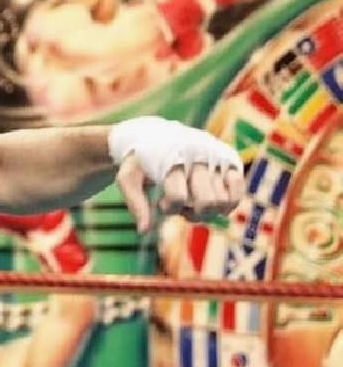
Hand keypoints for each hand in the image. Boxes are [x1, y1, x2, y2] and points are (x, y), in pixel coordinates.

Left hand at [109, 117, 244, 232]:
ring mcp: (215, 156)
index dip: (171, 208)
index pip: (179, 197)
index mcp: (172, 159)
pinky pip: (239, 187)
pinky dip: (229, 202)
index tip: (161, 204)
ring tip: (194, 201)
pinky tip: (214, 202)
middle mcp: (197, 156)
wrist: (154, 134)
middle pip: (208, 202)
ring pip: (223, 200)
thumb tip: (143, 231)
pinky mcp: (228, 158)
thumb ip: (135, 203)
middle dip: (194, 214)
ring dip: (208, 210)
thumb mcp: (128, 177)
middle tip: (182, 208)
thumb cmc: (141, 161)